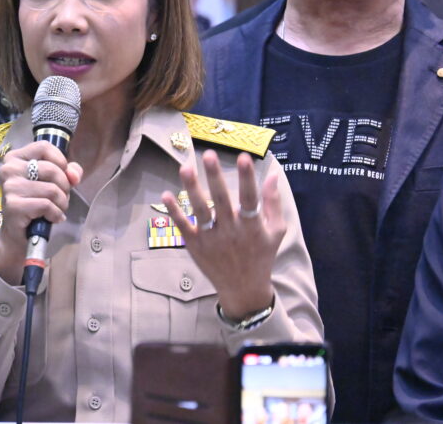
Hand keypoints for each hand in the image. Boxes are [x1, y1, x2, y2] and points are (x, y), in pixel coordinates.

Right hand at [0, 141, 81, 284]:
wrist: (17, 234)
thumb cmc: (34, 204)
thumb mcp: (52, 183)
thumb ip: (67, 172)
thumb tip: (74, 174)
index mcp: (15, 157)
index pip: (44, 146)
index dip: (61, 161)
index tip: (64, 175)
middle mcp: (9, 169)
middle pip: (51, 169)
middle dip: (64, 186)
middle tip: (61, 198)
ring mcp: (10, 187)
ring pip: (52, 189)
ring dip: (62, 203)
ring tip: (56, 210)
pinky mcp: (14, 205)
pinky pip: (46, 205)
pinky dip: (56, 214)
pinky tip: (52, 218)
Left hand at [162, 150, 285, 319]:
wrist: (243, 289)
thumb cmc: (261, 255)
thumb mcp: (275, 231)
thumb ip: (274, 203)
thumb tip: (274, 173)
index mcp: (252, 227)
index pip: (250, 198)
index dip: (247, 178)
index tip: (244, 156)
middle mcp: (231, 232)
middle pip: (222, 201)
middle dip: (215, 177)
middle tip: (208, 154)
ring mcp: (211, 239)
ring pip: (200, 211)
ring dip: (191, 189)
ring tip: (185, 167)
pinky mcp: (195, 246)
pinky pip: (183, 226)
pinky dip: (174, 212)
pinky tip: (166, 194)